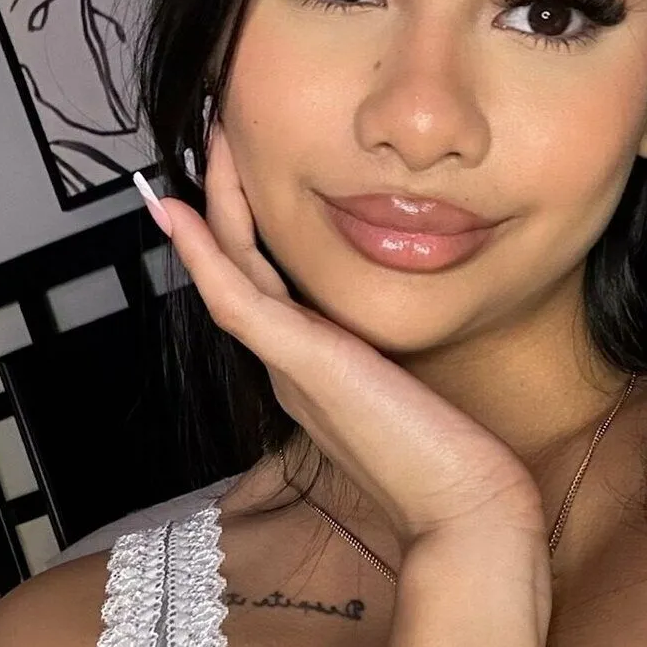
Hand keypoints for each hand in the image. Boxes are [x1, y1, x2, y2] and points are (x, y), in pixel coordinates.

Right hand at [135, 125, 544, 552]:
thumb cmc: (450, 461)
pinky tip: (183, 213)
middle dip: (224, 201)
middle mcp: (289, 365)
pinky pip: (238, 299)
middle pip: (238, 270)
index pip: (265, 283)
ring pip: (230, 274)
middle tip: (217, 136)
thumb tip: (397, 343)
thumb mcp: (415, 393)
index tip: (245, 170)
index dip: (245, 227)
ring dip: (211, 208)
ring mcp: (288, 366)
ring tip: (204, 149)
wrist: (463, 511)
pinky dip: (207, 255)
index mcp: (311, 368)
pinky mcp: (302, 365)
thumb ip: (393, 365)